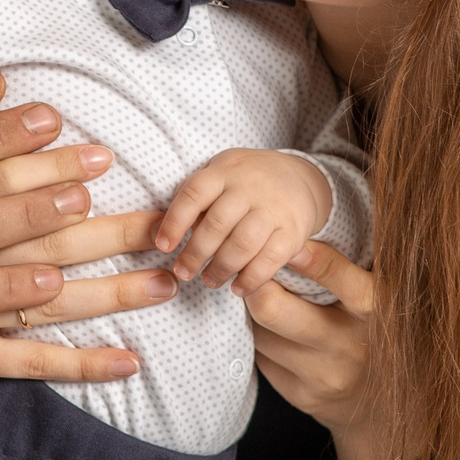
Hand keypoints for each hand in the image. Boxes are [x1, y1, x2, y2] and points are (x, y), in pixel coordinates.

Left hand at [156, 149, 332, 295]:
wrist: (300, 178)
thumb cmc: (245, 183)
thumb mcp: (220, 175)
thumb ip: (195, 198)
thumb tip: (158, 231)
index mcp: (225, 171)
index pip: (194, 194)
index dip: (174, 222)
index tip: (162, 246)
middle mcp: (250, 187)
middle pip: (217, 223)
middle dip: (195, 253)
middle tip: (183, 272)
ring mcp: (274, 209)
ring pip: (242, 244)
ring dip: (221, 268)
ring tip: (208, 281)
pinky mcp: (293, 231)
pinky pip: (271, 259)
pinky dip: (252, 278)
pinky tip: (237, 288)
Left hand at [247, 239, 407, 459]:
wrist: (388, 408)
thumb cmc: (378, 333)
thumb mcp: (382, 300)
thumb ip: (353, 270)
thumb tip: (304, 233)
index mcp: (379, 314)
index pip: (348, 285)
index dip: (316, 262)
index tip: (293, 243)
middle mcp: (351, 347)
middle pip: (273, 310)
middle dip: (254, 285)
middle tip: (251, 270)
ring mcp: (323, 375)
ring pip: (261, 331)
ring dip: (256, 313)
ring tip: (269, 300)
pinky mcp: (301, 395)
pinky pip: (262, 357)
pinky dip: (262, 338)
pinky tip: (277, 332)